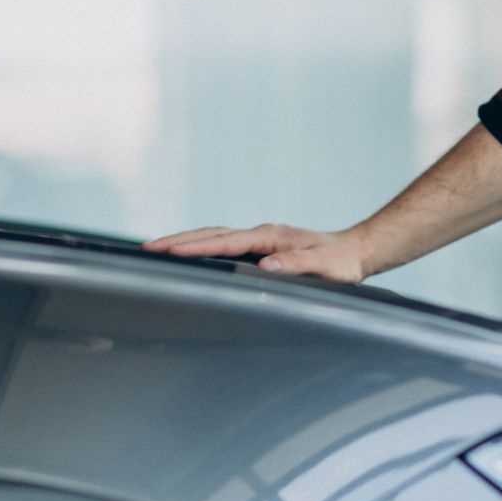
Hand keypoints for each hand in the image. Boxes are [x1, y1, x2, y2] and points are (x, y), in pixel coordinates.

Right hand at [142, 223, 367, 283]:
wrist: (355, 251)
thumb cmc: (341, 262)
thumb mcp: (324, 266)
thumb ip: (297, 265)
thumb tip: (266, 266)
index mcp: (270, 236)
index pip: (225, 241)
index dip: (196, 247)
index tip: (168, 250)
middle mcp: (261, 233)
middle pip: (211, 234)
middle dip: (178, 241)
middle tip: (146, 249)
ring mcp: (259, 239)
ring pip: (215, 237)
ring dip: (186, 242)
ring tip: (156, 249)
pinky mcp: (261, 247)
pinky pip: (224, 245)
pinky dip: (202, 246)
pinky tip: (190, 255)